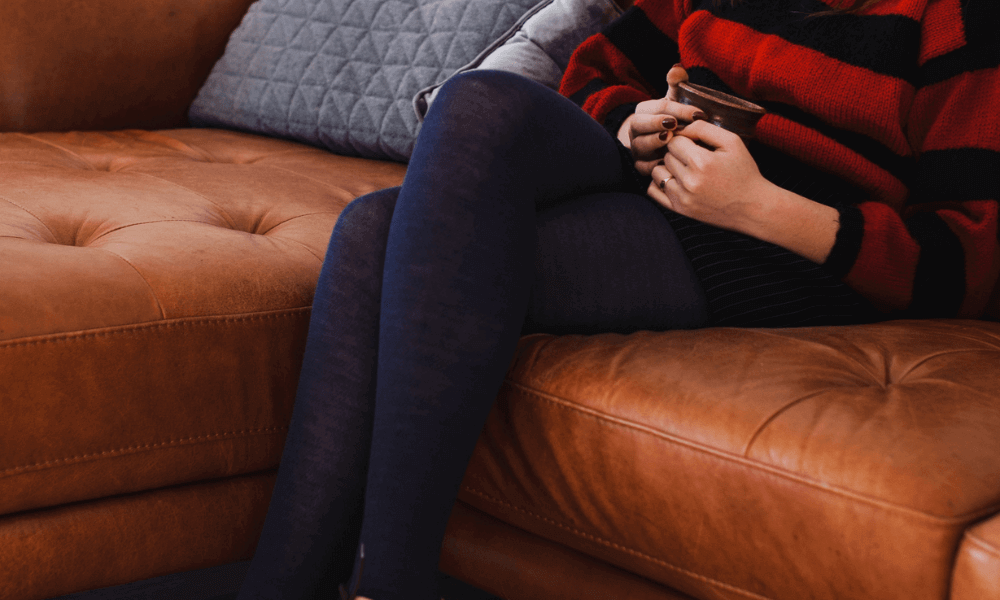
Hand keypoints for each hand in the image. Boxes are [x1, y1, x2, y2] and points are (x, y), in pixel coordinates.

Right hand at [617, 64, 706, 175]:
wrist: (664, 147)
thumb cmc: (674, 119)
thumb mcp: (676, 101)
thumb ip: (677, 84)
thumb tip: (677, 67)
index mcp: (643, 111)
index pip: (659, 106)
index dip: (678, 109)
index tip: (699, 114)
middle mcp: (636, 130)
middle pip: (640, 124)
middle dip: (657, 123)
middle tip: (675, 124)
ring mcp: (637, 149)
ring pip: (640, 145)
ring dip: (654, 142)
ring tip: (670, 140)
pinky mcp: (641, 166)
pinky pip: (644, 166)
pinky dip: (656, 164)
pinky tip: (671, 162)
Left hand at [647, 120, 839, 263]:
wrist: (753, 207)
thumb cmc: (744, 172)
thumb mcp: (732, 142)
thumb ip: (704, 128)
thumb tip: (681, 125)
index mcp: (701, 162)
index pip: (674, 141)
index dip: (684, 139)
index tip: (695, 144)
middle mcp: (689, 182)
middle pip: (666, 156)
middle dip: (677, 153)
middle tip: (694, 157)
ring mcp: (682, 198)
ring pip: (657, 172)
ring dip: (668, 168)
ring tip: (685, 169)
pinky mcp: (680, 210)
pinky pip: (653, 191)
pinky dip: (660, 183)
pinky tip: (676, 181)